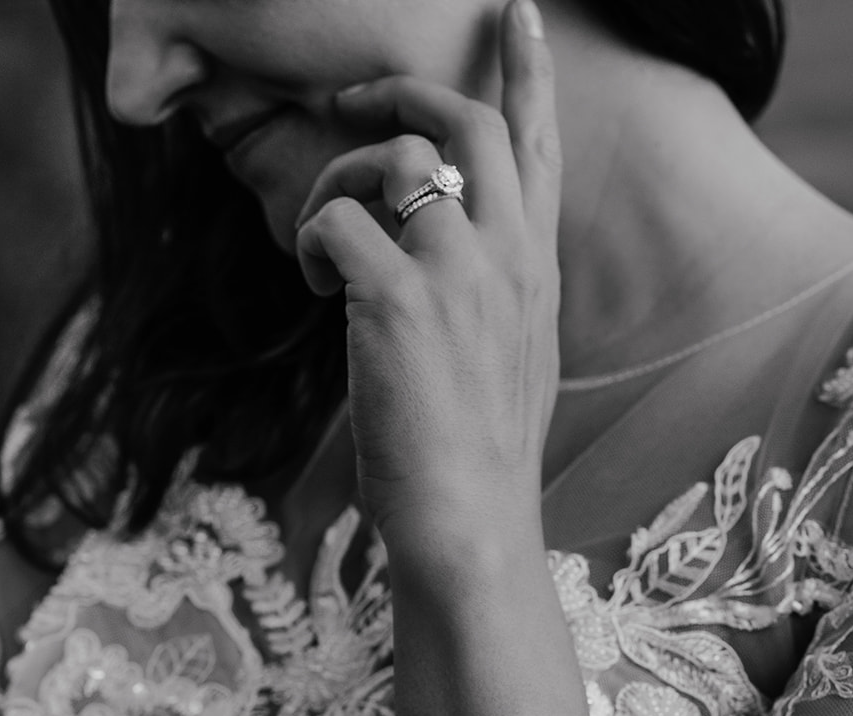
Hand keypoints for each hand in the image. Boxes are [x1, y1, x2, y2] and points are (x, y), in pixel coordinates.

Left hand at [293, 0, 562, 561]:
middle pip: (464, 122)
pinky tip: (315, 288)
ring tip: (321, 244)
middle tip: (351, 100)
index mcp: (535, 273)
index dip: (528, 71)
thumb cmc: (480, 465)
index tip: (519, 12)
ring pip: (394, 159)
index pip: (540, 150)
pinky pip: (336, 219)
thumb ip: (490, 304)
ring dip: (338, 179)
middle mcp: (508, 258)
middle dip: (401, 91)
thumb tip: (445, 279)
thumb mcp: (510, 368)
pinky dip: (311, 241)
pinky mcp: (397, 300)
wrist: (471, 527)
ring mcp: (457, 274)